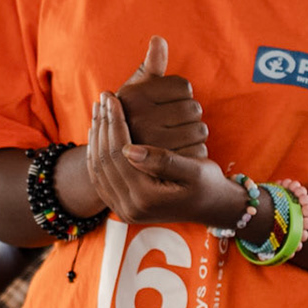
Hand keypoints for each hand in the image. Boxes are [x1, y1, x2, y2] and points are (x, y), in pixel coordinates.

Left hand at [88, 91, 243, 227]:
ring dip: (96, 137)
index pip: (120, 153)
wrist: (211, 207)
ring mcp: (122, 210)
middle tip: (103, 98)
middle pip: (105, 160)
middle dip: (102, 126)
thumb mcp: (195, 170)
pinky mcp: (120, 207)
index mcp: (146, 198)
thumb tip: (129, 148)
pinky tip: (100, 132)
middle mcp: (130, 208)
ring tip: (99, 110)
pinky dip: (97, 153)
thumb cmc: (208, 184)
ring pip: (98, 168)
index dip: (114, 122)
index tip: (112, 97)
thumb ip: (164, 161)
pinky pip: (100, 177)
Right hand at [114, 36, 208, 157]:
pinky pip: (200, 151)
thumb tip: (158, 38)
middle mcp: (140, 119)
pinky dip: (196, 151)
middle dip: (190, 114)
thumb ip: (151, 65)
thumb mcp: (136, 90)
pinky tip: (182, 152)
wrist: (118, 160)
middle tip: (175, 123)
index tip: (166, 104)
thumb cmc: (132, 117)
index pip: (184, 86)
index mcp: (135, 97)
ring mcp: (152, 144)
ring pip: (200, 130)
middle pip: (194, 108)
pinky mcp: (165, 166)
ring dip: (195, 133)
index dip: (180, 94)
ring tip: (178, 137)